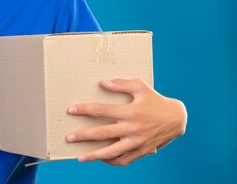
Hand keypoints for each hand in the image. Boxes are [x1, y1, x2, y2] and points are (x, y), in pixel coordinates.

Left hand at [65, 79, 186, 165]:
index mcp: (130, 112)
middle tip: (68, 138)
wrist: (177, 118)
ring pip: (112, 152)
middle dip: (83, 136)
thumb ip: (121, 84)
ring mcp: (137, 142)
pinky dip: (112, 161)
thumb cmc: (155, 100)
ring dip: (94, 156)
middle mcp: (133, 129)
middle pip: (103, 134)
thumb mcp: (140, 87)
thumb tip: (103, 82)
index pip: (102, 110)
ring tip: (80, 157)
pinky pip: (124, 160)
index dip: (85, 110)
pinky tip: (101, 159)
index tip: (71, 110)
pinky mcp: (142, 151)